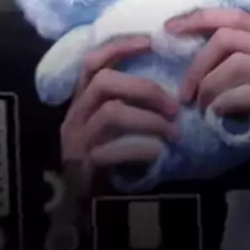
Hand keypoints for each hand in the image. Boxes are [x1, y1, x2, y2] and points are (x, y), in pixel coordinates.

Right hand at [60, 36, 179, 194]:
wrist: (84, 207)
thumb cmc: (109, 154)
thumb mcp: (115, 123)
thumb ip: (131, 101)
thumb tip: (173, 84)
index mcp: (82, 98)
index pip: (93, 60)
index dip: (120, 47)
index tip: (151, 41)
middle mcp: (74, 115)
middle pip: (103, 82)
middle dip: (144, 88)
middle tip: (175, 105)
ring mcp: (76, 141)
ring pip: (111, 113)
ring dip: (149, 119)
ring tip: (174, 131)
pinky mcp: (83, 167)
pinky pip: (111, 151)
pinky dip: (139, 148)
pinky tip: (158, 153)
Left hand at [166, 9, 249, 156]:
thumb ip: (239, 59)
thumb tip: (191, 58)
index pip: (235, 15)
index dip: (199, 19)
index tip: (170, 30)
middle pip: (229, 38)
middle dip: (199, 64)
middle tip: (186, 92)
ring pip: (239, 63)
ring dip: (211, 85)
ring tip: (202, 106)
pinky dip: (230, 101)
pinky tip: (219, 114)